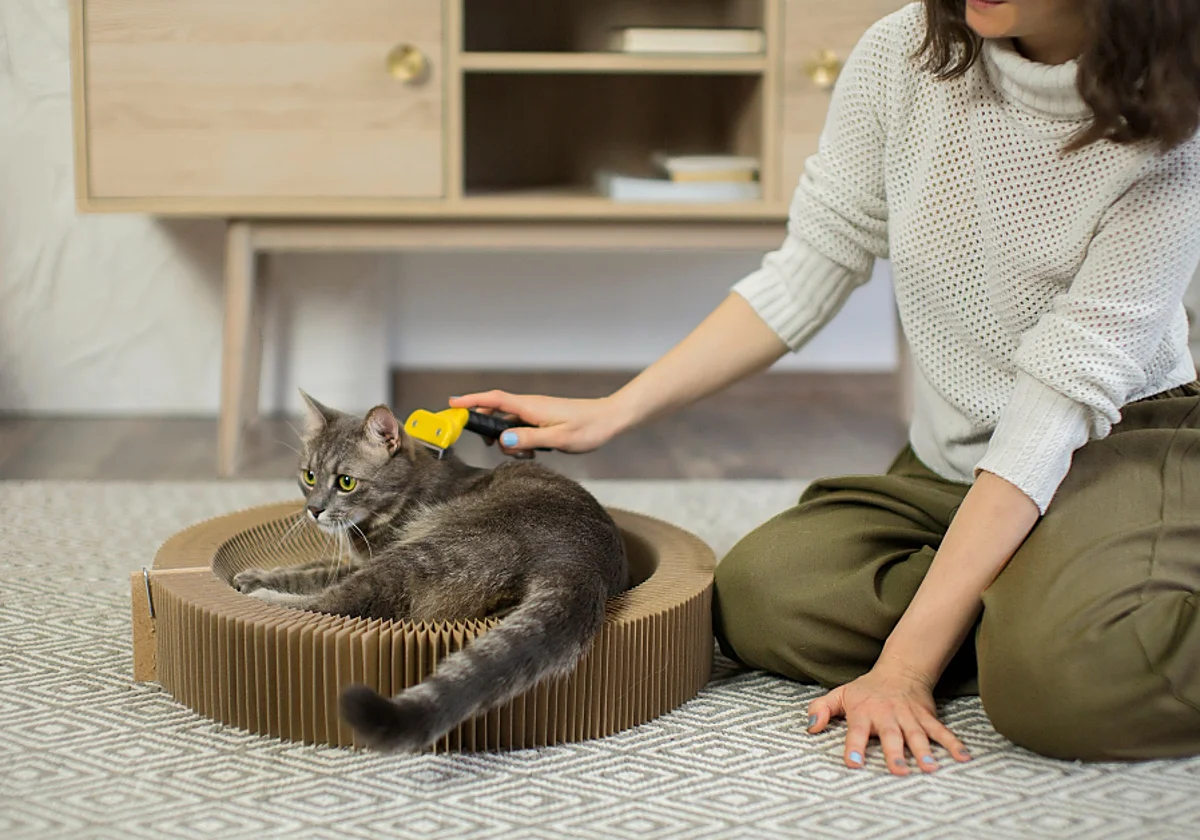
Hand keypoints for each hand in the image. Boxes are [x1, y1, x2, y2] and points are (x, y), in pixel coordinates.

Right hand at [448, 391, 626, 456]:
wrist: (610, 419)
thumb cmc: (589, 427)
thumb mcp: (559, 437)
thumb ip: (529, 439)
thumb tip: (502, 440)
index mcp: (531, 407)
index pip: (494, 400)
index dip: (471, 400)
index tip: (451, 403)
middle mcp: (530, 407)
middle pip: (496, 412)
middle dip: (486, 428)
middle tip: (488, 446)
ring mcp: (536, 413)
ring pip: (509, 424)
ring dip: (508, 440)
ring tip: (527, 454)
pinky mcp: (542, 420)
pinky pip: (521, 429)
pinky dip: (519, 441)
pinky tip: (532, 452)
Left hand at [806, 657, 970, 774]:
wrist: (900, 670)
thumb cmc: (866, 690)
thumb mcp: (839, 695)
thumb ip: (821, 710)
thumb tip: (810, 729)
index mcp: (863, 712)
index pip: (856, 731)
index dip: (854, 747)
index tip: (853, 763)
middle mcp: (887, 715)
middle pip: (891, 735)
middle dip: (895, 753)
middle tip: (899, 772)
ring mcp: (909, 716)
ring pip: (917, 735)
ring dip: (924, 751)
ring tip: (931, 768)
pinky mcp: (926, 717)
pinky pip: (940, 731)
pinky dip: (953, 743)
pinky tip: (963, 758)